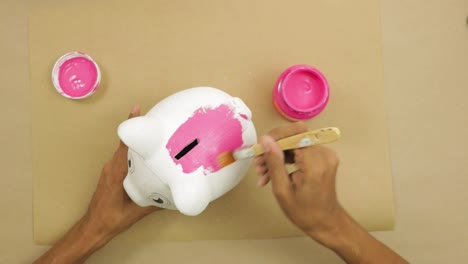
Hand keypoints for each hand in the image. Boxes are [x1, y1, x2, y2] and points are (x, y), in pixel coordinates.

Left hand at [86, 105, 160, 237]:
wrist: (93, 228)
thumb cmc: (111, 220)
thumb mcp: (137, 212)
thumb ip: (157, 203)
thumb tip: (175, 197)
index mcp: (116, 172)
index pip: (125, 143)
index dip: (131, 125)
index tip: (138, 110)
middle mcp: (111, 167)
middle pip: (126, 143)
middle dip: (139, 130)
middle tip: (156, 121)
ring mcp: (109, 169)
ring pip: (124, 150)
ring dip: (137, 143)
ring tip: (154, 136)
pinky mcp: (110, 174)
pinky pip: (122, 158)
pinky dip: (133, 153)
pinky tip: (145, 157)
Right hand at [254, 122, 341, 240]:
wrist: (325, 222)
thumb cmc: (304, 212)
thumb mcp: (282, 190)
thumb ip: (274, 162)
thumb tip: (265, 139)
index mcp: (315, 163)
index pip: (295, 133)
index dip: (275, 137)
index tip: (260, 150)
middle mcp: (324, 154)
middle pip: (294, 135)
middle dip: (273, 146)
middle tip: (258, 163)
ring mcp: (325, 154)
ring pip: (295, 141)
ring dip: (277, 153)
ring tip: (262, 171)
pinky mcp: (323, 157)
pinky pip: (300, 149)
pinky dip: (285, 157)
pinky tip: (273, 171)